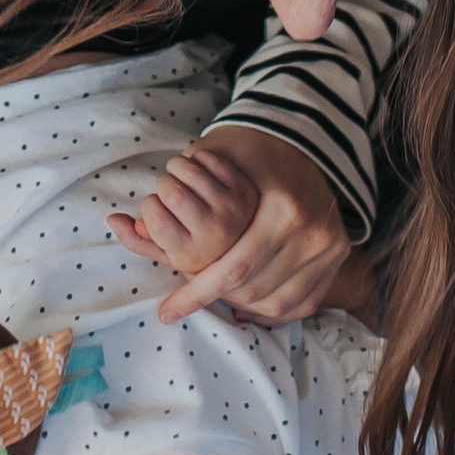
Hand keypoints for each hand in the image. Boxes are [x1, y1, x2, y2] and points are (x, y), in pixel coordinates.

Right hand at [111, 143, 259, 285]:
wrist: (241, 242)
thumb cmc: (195, 244)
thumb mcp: (165, 251)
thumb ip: (135, 240)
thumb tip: (112, 219)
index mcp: (190, 252)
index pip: (156, 218)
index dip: (148, 206)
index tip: (155, 208)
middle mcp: (214, 233)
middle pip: (172, 192)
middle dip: (162, 185)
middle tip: (167, 189)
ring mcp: (232, 209)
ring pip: (190, 171)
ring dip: (176, 166)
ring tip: (178, 175)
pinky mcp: (243, 188)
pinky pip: (211, 160)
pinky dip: (198, 158)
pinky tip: (198, 170)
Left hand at [118, 124, 354, 326]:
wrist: (306, 142)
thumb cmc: (251, 153)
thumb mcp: (210, 168)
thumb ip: (167, 204)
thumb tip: (116, 224)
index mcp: (282, 210)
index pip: (233, 268)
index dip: (196, 294)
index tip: (166, 312)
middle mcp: (312, 233)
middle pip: (253, 291)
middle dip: (216, 300)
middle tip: (187, 301)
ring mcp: (330, 248)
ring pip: (276, 303)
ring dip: (241, 307)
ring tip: (215, 299)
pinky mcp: (337, 259)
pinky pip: (301, 303)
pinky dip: (271, 309)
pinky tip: (245, 305)